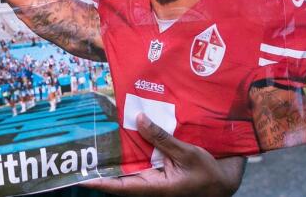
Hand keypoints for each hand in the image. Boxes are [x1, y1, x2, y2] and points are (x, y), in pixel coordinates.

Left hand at [82, 114, 243, 195]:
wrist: (225, 180)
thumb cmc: (208, 173)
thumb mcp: (186, 154)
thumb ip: (161, 138)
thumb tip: (139, 119)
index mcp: (154, 187)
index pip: (119, 186)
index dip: (98, 181)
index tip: (79, 176)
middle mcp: (149, 183)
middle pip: (119, 174)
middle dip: (101, 163)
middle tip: (80, 150)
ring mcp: (153, 176)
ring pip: (129, 164)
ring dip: (116, 152)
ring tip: (96, 137)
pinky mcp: (158, 168)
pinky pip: (141, 158)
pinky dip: (133, 146)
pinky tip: (125, 131)